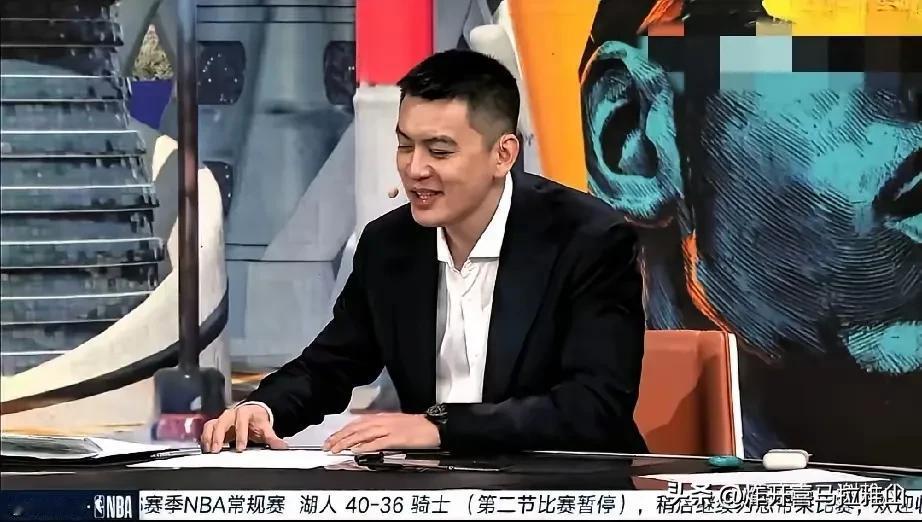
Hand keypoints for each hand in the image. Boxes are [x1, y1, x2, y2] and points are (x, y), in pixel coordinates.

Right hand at [200, 404, 288, 452]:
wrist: (251, 413)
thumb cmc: (256, 421)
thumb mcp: (265, 428)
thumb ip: (272, 438)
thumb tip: (281, 447)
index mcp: (245, 413)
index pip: (241, 422)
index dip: (240, 435)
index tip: (241, 448)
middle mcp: (231, 414)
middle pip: (222, 423)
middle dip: (219, 436)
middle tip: (217, 450)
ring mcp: (221, 419)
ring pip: (211, 425)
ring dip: (209, 438)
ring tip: (209, 451)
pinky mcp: (215, 424)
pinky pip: (207, 429)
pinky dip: (205, 438)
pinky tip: (206, 449)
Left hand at [323, 413, 439, 453]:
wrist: (434, 427)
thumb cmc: (418, 427)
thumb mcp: (396, 425)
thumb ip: (380, 431)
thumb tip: (365, 440)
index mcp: (383, 417)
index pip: (357, 423)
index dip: (343, 431)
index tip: (332, 439)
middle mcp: (383, 421)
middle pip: (356, 427)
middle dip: (340, 437)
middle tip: (327, 446)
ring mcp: (389, 429)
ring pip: (363, 434)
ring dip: (347, 441)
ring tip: (336, 449)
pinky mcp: (396, 438)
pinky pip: (377, 442)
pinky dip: (365, 445)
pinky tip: (356, 449)